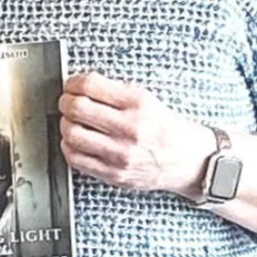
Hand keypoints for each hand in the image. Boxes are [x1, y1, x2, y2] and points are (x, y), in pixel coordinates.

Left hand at [59, 72, 214, 195]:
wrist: (192, 162)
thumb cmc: (169, 129)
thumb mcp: (150, 100)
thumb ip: (116, 94)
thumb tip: (80, 86)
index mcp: (139, 104)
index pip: (90, 86)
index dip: (73, 83)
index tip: (71, 85)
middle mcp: (130, 128)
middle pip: (77, 109)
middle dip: (65, 102)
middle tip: (67, 102)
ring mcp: (121, 154)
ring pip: (72, 134)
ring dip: (65, 125)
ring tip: (72, 122)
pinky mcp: (114, 174)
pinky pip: (76, 159)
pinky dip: (69, 147)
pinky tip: (76, 142)